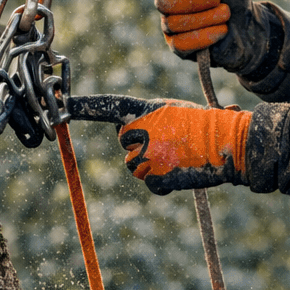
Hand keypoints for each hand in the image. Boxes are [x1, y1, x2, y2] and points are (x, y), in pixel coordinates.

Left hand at [68, 94, 251, 194]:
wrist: (231, 143)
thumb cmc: (212, 125)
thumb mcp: (181, 112)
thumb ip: (157, 120)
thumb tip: (139, 127)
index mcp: (146, 110)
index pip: (107, 107)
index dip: (81, 106)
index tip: (59, 104)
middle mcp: (141, 131)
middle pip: (125, 145)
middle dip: (141, 147)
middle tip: (169, 144)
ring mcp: (148, 155)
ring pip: (136, 168)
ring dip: (153, 167)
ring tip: (179, 158)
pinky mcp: (156, 177)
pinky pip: (152, 185)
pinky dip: (166, 184)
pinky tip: (182, 172)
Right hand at [153, 0, 271, 73]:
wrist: (249, 28)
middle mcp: (167, 3)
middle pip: (163, 2)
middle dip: (195, 1)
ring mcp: (170, 27)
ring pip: (174, 23)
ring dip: (207, 17)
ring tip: (225, 14)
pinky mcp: (179, 48)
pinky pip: (181, 43)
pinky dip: (206, 35)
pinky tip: (221, 31)